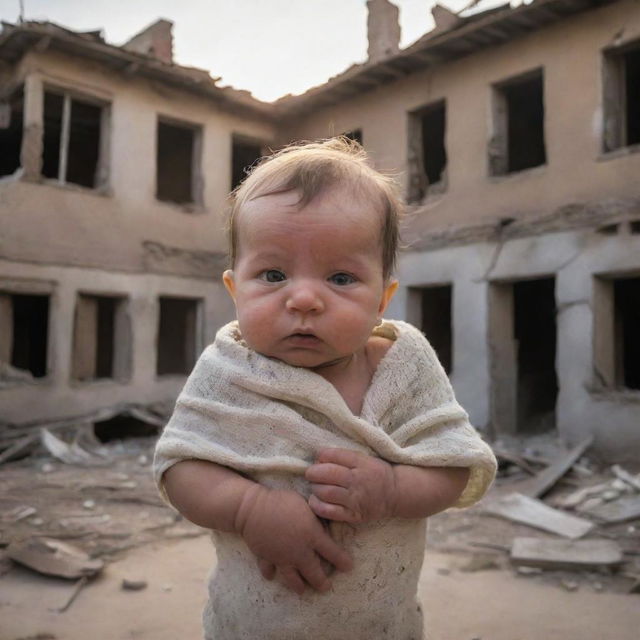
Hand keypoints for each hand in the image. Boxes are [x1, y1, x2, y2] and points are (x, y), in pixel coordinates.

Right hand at [235, 485, 351, 594]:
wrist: (253, 509)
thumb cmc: (281, 501)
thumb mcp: (305, 504)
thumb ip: (317, 517)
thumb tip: (325, 523)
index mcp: (311, 535)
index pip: (332, 552)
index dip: (342, 561)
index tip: (348, 567)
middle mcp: (299, 552)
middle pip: (314, 573)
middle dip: (322, 582)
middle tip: (326, 587)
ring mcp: (282, 558)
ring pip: (293, 579)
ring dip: (299, 586)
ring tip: (303, 590)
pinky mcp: (266, 559)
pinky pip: (270, 570)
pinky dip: (271, 573)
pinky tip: (273, 576)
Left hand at [305, 448, 396, 523]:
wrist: (395, 493)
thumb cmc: (376, 473)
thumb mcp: (364, 458)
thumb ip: (344, 456)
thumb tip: (319, 457)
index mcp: (361, 463)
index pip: (334, 455)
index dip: (320, 456)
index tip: (318, 459)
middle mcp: (358, 480)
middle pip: (327, 474)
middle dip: (313, 472)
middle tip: (311, 474)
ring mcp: (356, 499)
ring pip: (326, 492)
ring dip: (315, 488)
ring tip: (315, 487)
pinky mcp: (354, 515)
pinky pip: (330, 511)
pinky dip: (318, 506)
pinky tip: (315, 501)